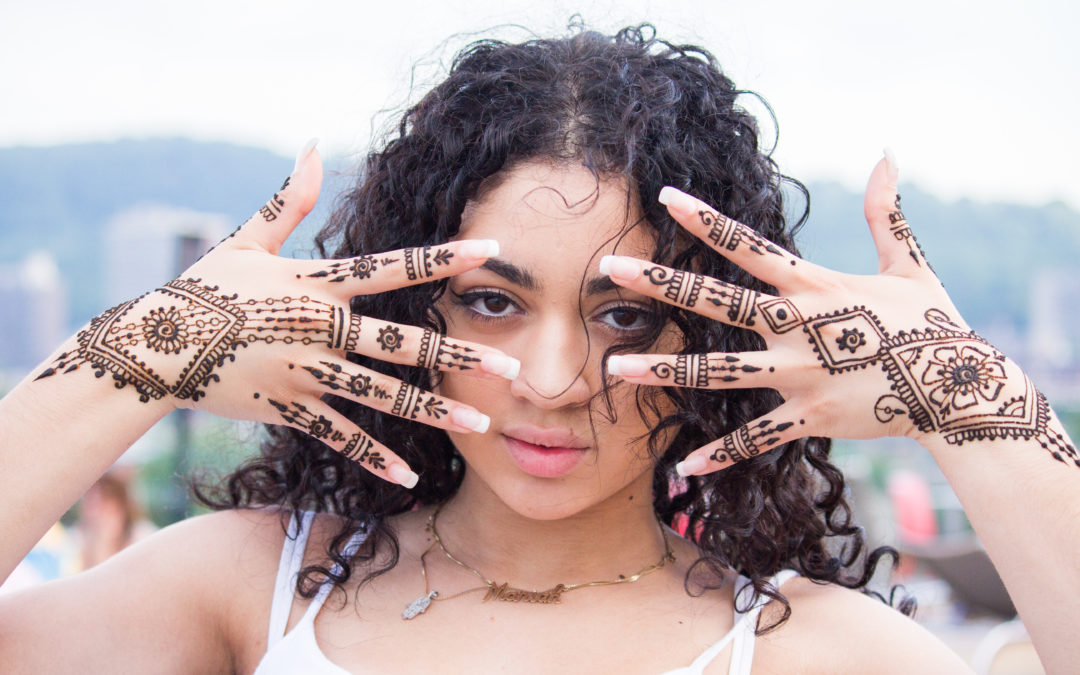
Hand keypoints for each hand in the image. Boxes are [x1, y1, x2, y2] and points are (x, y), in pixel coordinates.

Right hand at [33, 143, 519, 486]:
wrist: (152, 345)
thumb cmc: (204, 287)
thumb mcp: (247, 239)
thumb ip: (288, 199)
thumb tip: (312, 145)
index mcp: (316, 282)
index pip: (392, 266)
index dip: (443, 258)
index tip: (492, 251)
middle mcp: (320, 326)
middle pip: (401, 341)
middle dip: (459, 354)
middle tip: (512, 367)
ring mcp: (306, 371)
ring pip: (382, 395)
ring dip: (434, 412)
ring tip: (482, 425)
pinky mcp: (289, 407)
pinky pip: (340, 435)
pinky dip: (374, 457)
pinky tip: (411, 478)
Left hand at [602, 154, 1076, 475]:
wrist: (959, 388)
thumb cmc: (931, 322)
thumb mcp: (909, 263)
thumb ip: (887, 213)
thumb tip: (888, 155)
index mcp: (814, 287)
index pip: (749, 247)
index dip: (707, 222)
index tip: (665, 199)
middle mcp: (797, 328)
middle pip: (717, 303)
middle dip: (662, 285)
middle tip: (611, 270)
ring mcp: (799, 375)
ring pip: (719, 373)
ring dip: (665, 370)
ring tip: (614, 367)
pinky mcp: (809, 416)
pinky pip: (757, 438)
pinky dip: (722, 455)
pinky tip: (682, 468)